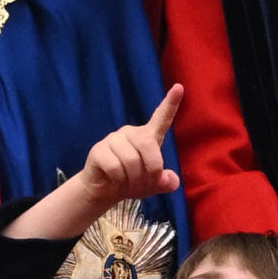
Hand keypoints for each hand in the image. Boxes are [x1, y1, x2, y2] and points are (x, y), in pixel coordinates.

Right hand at [79, 84, 183, 207]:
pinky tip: (114, 179)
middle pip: (148, 144)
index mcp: (148, 137)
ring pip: (131, 160)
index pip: (161, 118)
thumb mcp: (154, 185)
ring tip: (127, 182)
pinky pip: (115, 167)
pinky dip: (118, 180)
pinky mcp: (98, 150)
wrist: (104, 191)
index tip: (179, 87)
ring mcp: (113, 139)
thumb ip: (167, 182)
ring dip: (133, 179)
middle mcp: (131, 133)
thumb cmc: (133, 182)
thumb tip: (168, 180)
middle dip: (151, 169)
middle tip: (145, 183)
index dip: (171, 103)